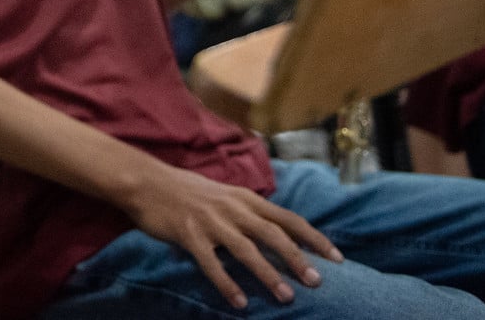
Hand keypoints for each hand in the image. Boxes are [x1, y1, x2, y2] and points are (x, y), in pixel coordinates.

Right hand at [121, 159, 342, 307]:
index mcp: (245, 198)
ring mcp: (211, 221)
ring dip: (268, 274)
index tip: (337, 258)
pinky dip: (227, 284)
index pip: (288, 218)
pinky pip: (211, 264)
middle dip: (297, 259)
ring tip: (285, 297)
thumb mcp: (225, 195)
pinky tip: (239, 303)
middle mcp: (233, 208)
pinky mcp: (189, 234)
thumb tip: (277, 234)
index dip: (314, 238)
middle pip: (273, 234)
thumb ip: (249, 212)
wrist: (147, 182)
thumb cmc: (188, 191)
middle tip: (317, 282)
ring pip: (246, 250)